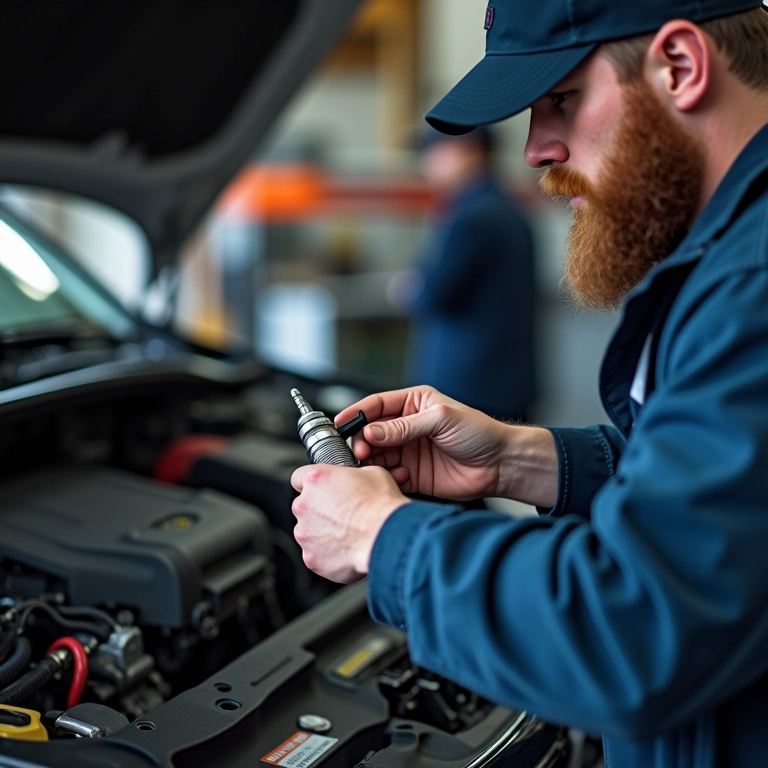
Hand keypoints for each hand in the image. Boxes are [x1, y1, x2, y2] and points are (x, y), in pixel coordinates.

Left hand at [291, 463, 408, 582]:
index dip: (313, 484)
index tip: (321, 489)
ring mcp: (304, 534)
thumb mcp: (371, 473)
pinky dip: (328, 553)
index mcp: (315, 480)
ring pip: (309, 532)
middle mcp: (304, 506)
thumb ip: (351, 476)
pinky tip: (347, 548)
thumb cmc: (380, 505)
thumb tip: (353, 481)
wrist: (385, 535)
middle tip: (343, 514)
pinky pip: (316, 554)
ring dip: (323, 532)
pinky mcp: (311, 557)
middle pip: (304, 506)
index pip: (299, 478)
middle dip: (320, 510)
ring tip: (348, 533)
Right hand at [335, 386, 513, 501]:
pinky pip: (389, 475)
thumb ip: (404, 426)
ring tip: (372, 465)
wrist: (500, 464)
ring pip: (377, 455)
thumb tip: (372, 431)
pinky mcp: (412, 475)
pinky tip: (399, 476)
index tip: (341, 424)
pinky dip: (387, 477)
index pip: (376, 405)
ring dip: (371, 461)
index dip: (356, 414)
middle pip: (371, 432)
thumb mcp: (440, 419)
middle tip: (360, 450)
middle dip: (361, 441)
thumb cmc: (479, 433)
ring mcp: (409, 451)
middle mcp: (408, 427)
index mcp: (413, 403)